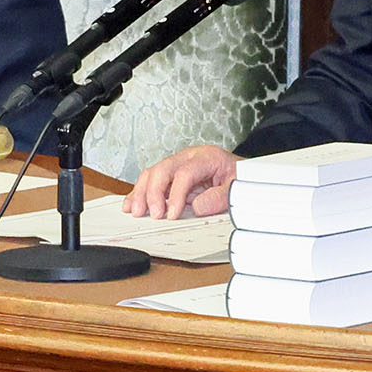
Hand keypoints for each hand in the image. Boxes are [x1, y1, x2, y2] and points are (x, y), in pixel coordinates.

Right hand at [124, 145, 238, 219]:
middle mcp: (188, 157)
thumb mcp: (237, 187)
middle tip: (153, 214)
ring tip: (136, 211)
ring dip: (141, 193)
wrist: (241, 172)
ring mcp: (177, 164)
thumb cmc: (237, 178)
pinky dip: (138, 192)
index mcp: (205, 157)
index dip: (176, 195)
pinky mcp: (170, 174)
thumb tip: (198, 206)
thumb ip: (220, 197)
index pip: (185, 173)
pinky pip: (149, 179)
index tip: (172, 214)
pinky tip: (130, 204)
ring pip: (151, 173)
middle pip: (162, 169)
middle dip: (153, 193)